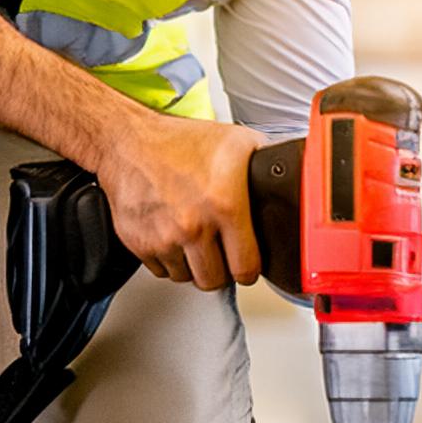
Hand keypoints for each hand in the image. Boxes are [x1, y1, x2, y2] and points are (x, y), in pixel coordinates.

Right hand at [91, 113, 266, 291]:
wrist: (127, 141)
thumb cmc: (180, 141)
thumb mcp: (238, 142)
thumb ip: (267, 165)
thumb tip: (293, 178)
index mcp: (225, 205)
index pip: (246, 268)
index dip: (248, 268)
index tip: (245, 262)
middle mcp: (193, 226)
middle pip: (214, 281)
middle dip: (220, 269)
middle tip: (218, 251)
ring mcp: (163, 237)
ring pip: (186, 278)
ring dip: (192, 265)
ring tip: (193, 239)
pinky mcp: (138, 243)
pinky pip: (160, 270)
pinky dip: (167, 259)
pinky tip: (171, 234)